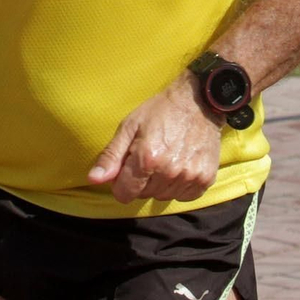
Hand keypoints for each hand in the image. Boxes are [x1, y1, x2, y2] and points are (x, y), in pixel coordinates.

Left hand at [86, 73, 223, 204]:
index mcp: (147, 159)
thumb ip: (111, 156)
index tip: (125, 170)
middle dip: (140, 181)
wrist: (198, 102)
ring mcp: (190, 176)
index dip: (121, 183)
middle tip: (148, 157)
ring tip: (165, 159)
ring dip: (160, 183)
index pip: (124, 193)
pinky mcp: (206, 179)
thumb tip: (93, 180)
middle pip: (144, 195)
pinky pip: (184, 196)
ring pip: (163, 196)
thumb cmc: (159, 112)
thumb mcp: (129, 127)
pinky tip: (179, 165)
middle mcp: (169, 172)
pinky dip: (179, 186)